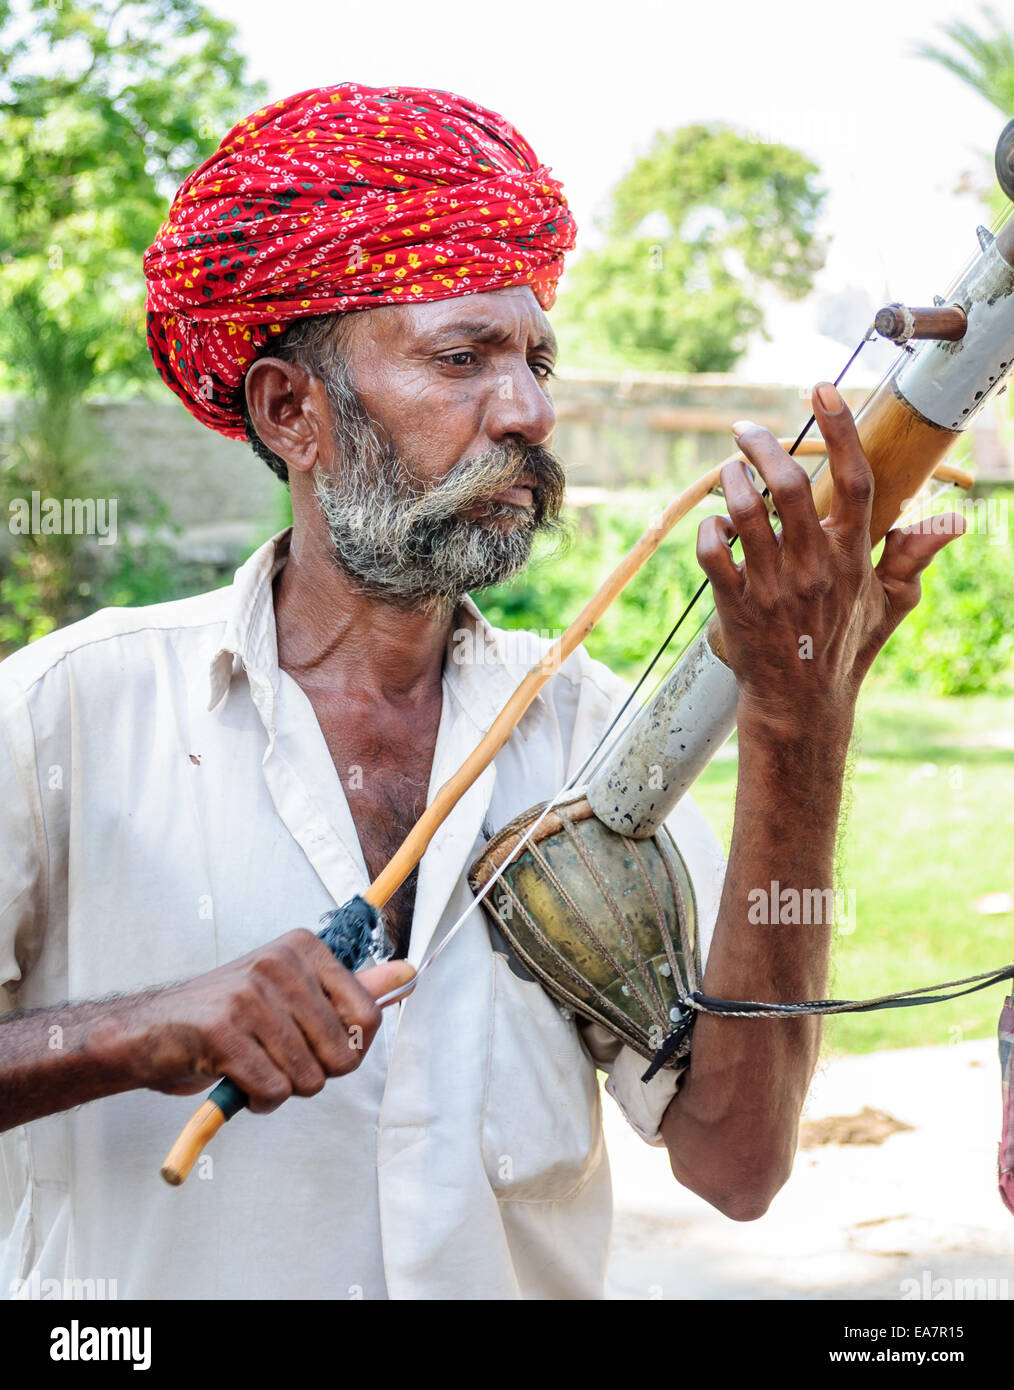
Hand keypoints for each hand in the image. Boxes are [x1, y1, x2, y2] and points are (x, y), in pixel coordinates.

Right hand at [115, 930, 413, 1112]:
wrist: (149, 1030)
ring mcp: (250, 995)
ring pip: (309, 1077)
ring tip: (255, 1067)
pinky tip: (238, 1081)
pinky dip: (260, 1100)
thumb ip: (351, 988)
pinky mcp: (223, 1033)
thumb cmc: (229, 1014)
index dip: (349, 1049)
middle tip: (278, 1058)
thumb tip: (408, 972)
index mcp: (304, 948)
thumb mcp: (292, 991)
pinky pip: (273, 1090)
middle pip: (342, 1054)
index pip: (367, 1016)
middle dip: (315, 1073)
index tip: (320, 1047)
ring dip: (283, 1089)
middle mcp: (280, 963)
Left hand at [695, 381, 963, 740]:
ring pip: (745, 512)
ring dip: (730, 481)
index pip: (853, 478)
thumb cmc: (845, 648)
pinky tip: (714, 525)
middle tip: (742, 429)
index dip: (840, 428)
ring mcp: (772, 586)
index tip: (822, 388)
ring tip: (726, 471)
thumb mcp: (889, 604)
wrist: (802, 705)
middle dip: (760, 445)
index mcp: (852, 555)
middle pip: (788, 484)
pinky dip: (707, 530)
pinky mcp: (735, 605)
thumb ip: (912, 558)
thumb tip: (952, 523)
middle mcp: (813, 565)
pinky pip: (712, 552)